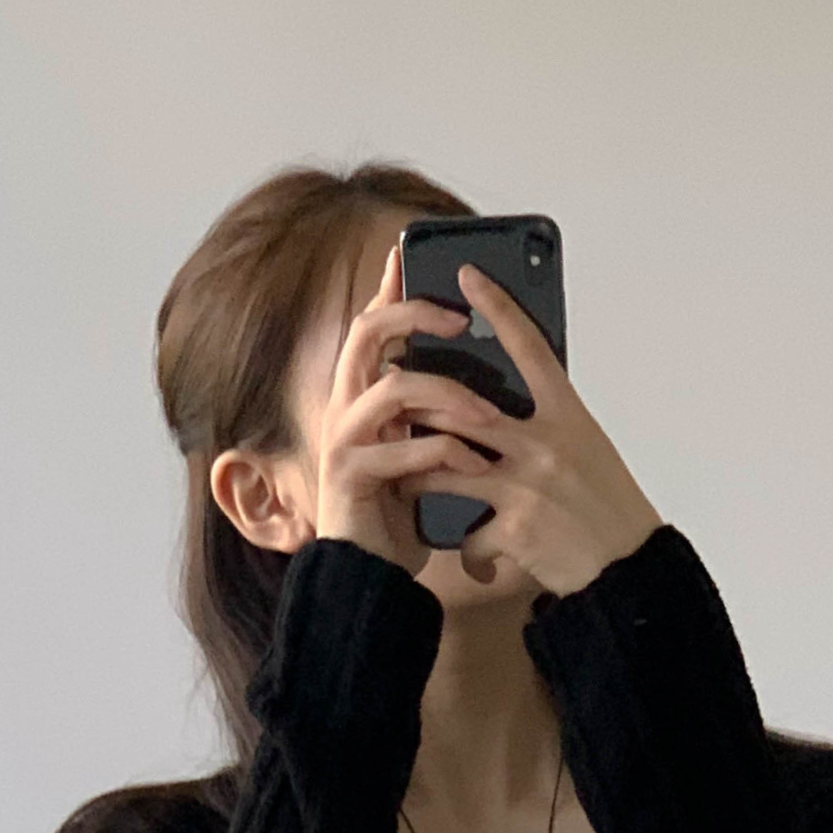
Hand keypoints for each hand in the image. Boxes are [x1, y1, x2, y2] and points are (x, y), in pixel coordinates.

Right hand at [311, 242, 520, 575]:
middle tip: (460, 320)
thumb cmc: (401, 516)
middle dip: (414, 315)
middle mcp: (345, 408)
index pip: (373, 326)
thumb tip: (488, 382)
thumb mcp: (424, 453)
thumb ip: (438, 416)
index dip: (389, 288)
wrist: (372, 576)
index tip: (409, 255)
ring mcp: (343, 440)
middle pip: (366, 332)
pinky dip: (442, 454)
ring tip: (489, 416)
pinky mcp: (349, 475)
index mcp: (363, 397)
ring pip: (394, 389)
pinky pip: (401, 449)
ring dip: (448, 397)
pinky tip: (471, 465)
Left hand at [412, 261, 662, 597]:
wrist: (629, 570)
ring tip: (406, 479)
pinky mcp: (515, 529)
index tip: (468, 276)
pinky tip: (478, 563)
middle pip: (465, 408)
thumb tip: (515, 409)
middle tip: (398, 403)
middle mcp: (546, 442)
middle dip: (425, 407)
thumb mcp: (589, 450)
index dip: (497, 307)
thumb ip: (551, 426)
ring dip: (420, 475)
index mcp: (569, 414)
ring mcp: (527, 485)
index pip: (528, 347)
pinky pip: (469, 534)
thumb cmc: (610, 509)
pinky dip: (470, 551)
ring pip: (448, 466)